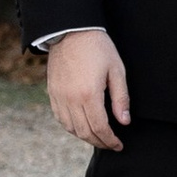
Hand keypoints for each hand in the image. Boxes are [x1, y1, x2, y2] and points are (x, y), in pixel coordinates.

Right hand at [45, 28, 130, 149]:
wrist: (70, 31)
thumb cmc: (98, 48)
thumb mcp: (116, 70)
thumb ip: (121, 98)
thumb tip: (124, 121)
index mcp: (89, 94)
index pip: (100, 128)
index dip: (110, 140)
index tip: (119, 145)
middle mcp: (71, 99)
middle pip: (84, 132)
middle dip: (99, 142)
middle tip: (111, 145)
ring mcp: (59, 97)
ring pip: (71, 128)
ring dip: (85, 137)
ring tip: (98, 137)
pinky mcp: (52, 93)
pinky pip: (60, 118)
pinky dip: (71, 127)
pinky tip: (81, 127)